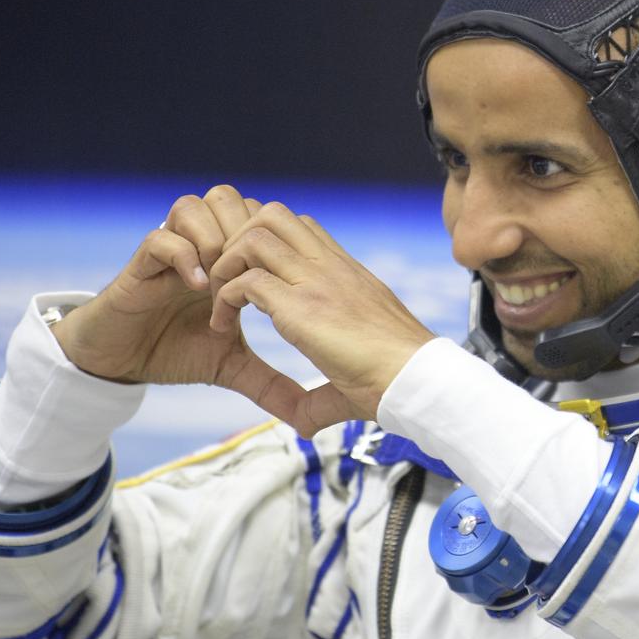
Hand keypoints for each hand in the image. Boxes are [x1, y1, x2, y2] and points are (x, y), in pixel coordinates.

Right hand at [50, 186, 325, 427]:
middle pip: (229, 199)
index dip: (270, 237)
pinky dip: (183, 256)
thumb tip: (308, 416)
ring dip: (215, 238)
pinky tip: (198, 288)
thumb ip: (269, 382)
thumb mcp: (231, 367)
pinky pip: (161, 238)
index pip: (255, 217)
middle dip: (245, 231)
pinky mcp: (139, 265)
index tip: (282, 277)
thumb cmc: (175, 353)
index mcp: (223, 259)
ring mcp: (168, 252)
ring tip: (224, 280)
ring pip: (194, 205)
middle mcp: (196, 247)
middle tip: (253, 273)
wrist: (120, 363)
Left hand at [208, 201, 436, 434]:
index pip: (300, 226)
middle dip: (237, 239)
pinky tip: (222, 327)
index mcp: (345, 273)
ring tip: (220, 300)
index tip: (251, 278)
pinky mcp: (302, 308)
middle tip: (226, 280)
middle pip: (272, 214)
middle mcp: (330, 268)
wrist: (418, 381)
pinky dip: (224, 299)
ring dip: (226, 264)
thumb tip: (304, 424)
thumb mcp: (353, 370)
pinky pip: (246, 281)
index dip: (265, 241)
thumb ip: (321, 393)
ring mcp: (316, 282)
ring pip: (254, 237)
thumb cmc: (395, 379)